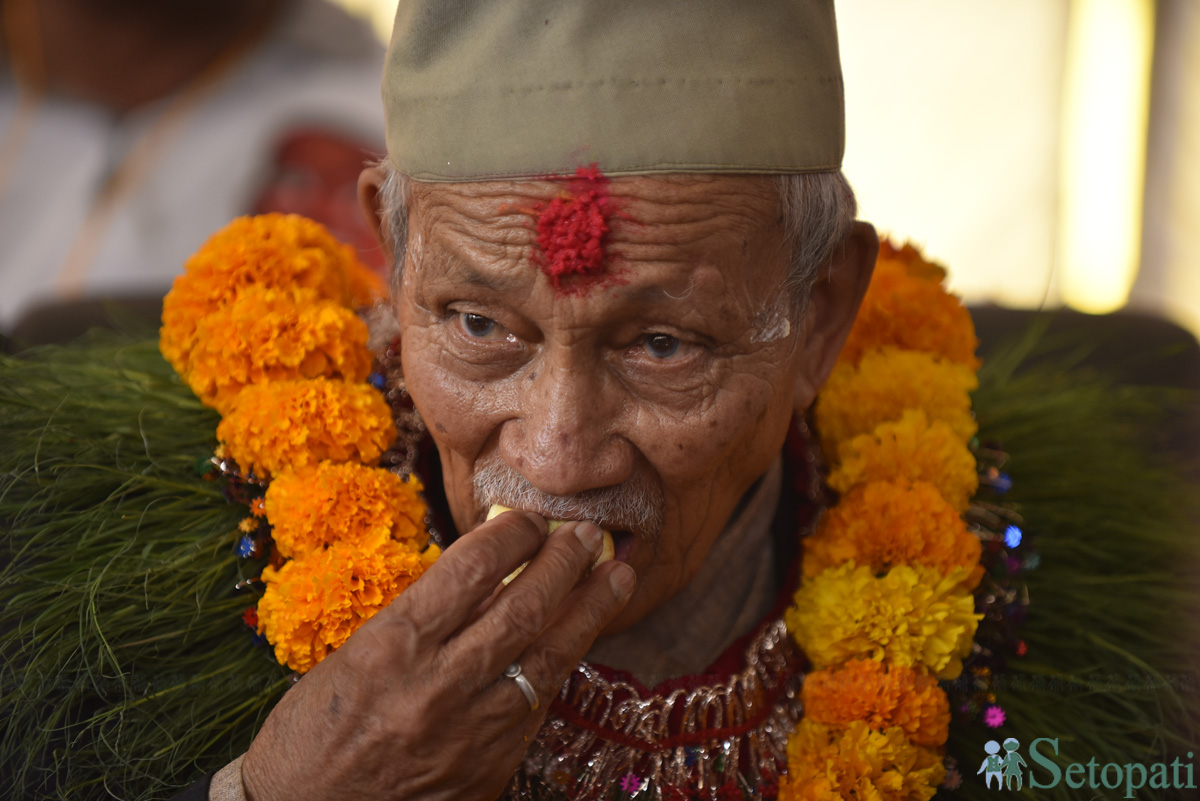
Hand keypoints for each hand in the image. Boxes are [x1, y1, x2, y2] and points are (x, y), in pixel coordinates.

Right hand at [241, 511, 636, 800]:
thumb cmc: (316, 730)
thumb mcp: (356, 655)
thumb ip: (422, 616)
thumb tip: (489, 571)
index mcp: (392, 646)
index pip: (471, 569)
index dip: (511, 533)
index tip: (530, 518)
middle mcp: (437, 685)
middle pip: (523, 606)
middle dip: (564, 561)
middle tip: (588, 532)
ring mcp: (469, 731)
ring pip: (548, 655)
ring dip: (589, 609)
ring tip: (617, 574)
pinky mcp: (489, 768)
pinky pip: (540, 703)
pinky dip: (564, 662)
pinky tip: (585, 636)